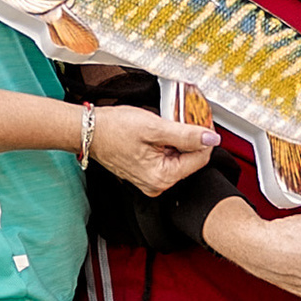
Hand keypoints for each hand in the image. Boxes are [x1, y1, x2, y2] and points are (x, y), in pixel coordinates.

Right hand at [87, 105, 214, 197]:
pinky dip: (168, 143)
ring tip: (168, 122)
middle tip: (184, 116)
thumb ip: (187, 135)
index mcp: (162, 177)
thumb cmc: (113, 129)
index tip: (203, 119)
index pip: (200, 159)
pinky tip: (160, 130)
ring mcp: (151, 179)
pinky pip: (166, 157)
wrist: (88, 130)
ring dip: (179, 138)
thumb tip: (211, 139)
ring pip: (179, 157)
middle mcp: (157, 184)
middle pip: (190, 159)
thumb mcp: (155, 128)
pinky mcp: (145, 172)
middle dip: (191, 137)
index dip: (205, 136)